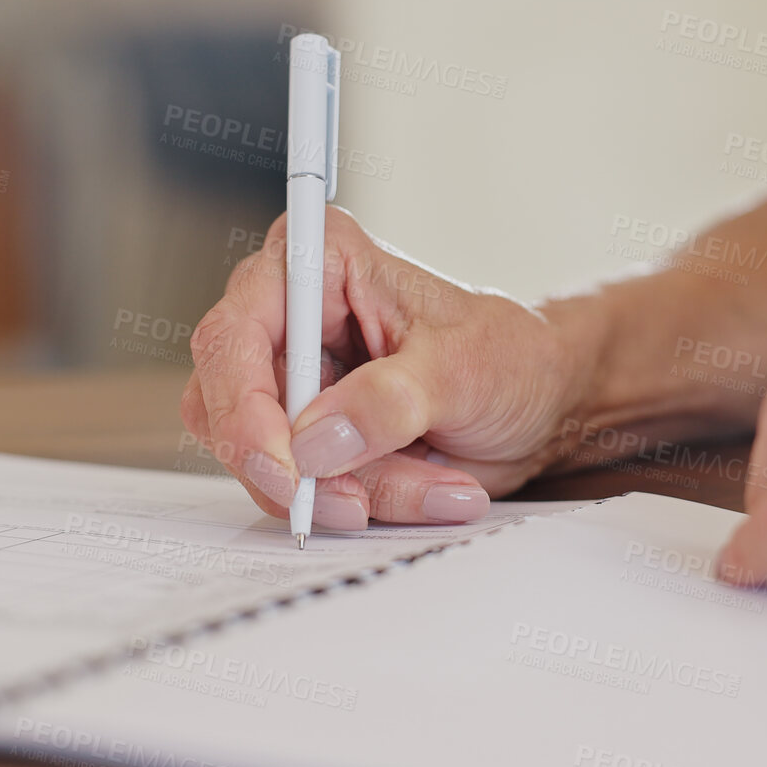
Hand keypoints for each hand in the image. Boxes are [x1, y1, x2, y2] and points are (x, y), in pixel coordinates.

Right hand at [181, 207, 591, 528]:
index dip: (243, 405)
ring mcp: (291, 382)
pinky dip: (361, 501)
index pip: (236, 333)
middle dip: (296, 469)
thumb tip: (318, 440)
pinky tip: (425, 486)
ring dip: (346, 490)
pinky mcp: (305, 436)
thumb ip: (390, 400)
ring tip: (432, 483)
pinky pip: (300, 488)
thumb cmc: (507, 355)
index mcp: (316, 263)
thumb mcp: (462, 368)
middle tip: (355, 503)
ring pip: (263, 459)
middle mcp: (287, 317)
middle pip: (227, 407)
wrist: (540, 399)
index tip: (288, 466)